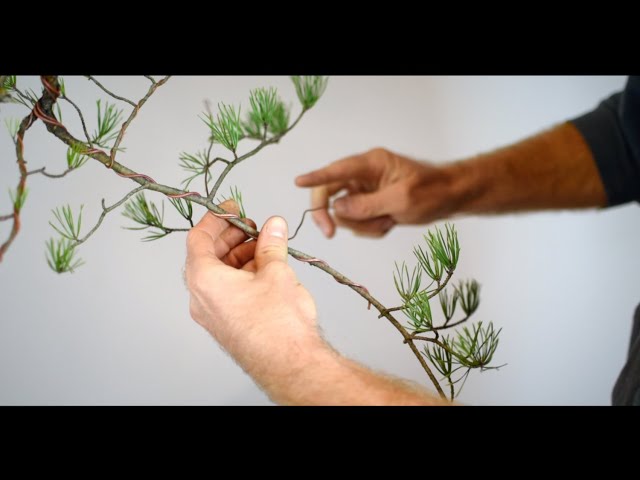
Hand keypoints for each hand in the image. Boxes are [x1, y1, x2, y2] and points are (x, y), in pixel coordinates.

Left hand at [184, 200, 322, 391]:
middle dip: (232, 237)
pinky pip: (228, 292)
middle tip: (255, 227)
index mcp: (204, 280)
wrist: (290, 364)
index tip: (231, 209)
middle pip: (208, 256)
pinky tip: (266, 269)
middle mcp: (202, 298)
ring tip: (267, 247)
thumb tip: (273, 226)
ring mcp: (214, 314)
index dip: (215, 219)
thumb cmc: (278, 324)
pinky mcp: (228, 325)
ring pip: (220, 275)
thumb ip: (271, 244)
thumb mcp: (276, 271)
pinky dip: (243, 275)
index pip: (198, 239)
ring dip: (241, 256)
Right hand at [295, 148, 459, 237]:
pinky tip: (390, 223)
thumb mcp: (401, 200)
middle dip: (332, 214)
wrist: (450, 199)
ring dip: (362, 225)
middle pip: (331, 193)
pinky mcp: (370, 204)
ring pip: (345, 213)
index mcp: (371, 164)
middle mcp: (364, 175)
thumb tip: (336, 209)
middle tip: (330, 235)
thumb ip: (366, 206)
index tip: (298, 182)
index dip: (316, 177)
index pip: (337, 171)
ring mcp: (366, 190)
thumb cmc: (432, 192)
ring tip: (388, 221)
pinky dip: (371, 228)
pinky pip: (358, 221)